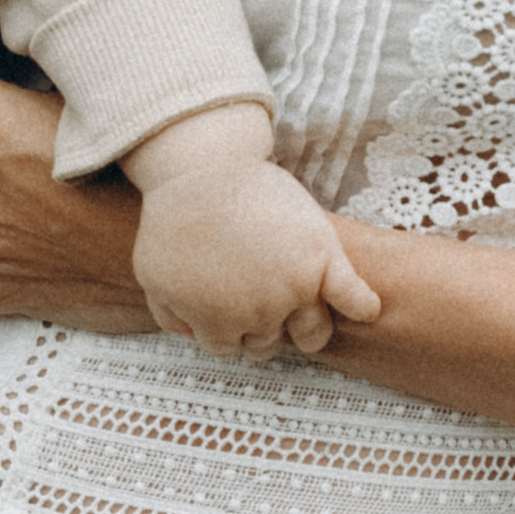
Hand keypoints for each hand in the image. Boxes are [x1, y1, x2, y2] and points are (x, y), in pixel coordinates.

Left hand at [131, 156, 382, 358]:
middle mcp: (259, 313)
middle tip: (256, 290)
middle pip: (268, 343)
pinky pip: (355, 298)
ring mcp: (294, 287)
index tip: (229, 304)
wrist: (203, 165)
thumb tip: (196, 336)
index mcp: (217, 323)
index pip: (229, 348)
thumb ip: (170, 315)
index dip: (226, 326)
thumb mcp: (152, 273)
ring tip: (298, 299)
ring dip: (307, 326)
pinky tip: (362, 306)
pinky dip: (361, 306)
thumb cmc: (175, 216)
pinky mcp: (323, 257)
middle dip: (260, 325)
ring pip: (312, 335)